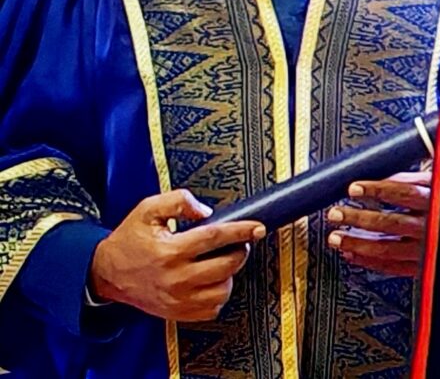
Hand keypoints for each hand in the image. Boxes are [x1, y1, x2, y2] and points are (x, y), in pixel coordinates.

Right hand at [89, 190, 263, 321]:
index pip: (216, 238)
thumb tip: (206, 211)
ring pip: (223, 290)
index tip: (257, 227)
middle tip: (236, 243)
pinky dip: (217, 295)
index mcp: (170, 251)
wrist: (106, 273)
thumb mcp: (148, 210)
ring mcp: (176, 299)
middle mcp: (175, 278)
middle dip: (240, 251)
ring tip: (220, 263)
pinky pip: (212, 309)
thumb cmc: (129, 240)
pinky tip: (210, 281)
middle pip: (226, 265)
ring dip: (229, 274)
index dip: (241, 230)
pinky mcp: (176, 313)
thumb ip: (178, 201)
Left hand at [327, 169, 430, 276]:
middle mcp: (431, 227)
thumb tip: (386, 175)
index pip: (404, 193)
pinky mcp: (421, 267)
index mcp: (438, 201)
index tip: (355, 187)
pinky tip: (352, 254)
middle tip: (337, 213)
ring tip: (337, 237)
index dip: (378, 189)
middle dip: (359, 217)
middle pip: (390, 223)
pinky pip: (391, 267)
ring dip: (357, 243)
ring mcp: (425, 250)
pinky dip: (368, 262)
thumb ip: (416, 179)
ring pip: (386, 249)